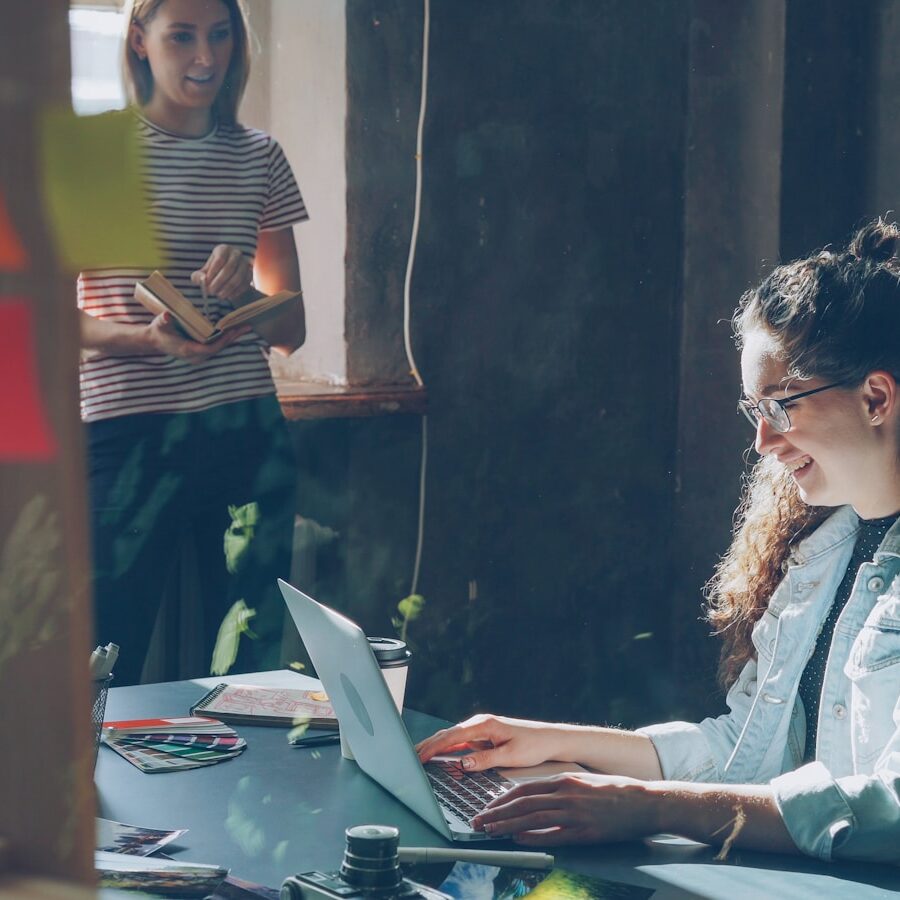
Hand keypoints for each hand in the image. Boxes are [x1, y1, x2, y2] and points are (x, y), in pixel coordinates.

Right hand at [146, 313, 249, 362]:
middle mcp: (196, 356)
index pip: (210, 349)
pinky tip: (235, 330)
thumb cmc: (158, 331)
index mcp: (188, 350)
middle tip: (246, 326)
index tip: (231, 332)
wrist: (154, 341)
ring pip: (219, 347)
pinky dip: (226, 338)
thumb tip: (166, 316)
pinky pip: (217, 346)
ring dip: (232, 338)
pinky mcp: (201, 352)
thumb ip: (164, 320)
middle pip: (219, 348)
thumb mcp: (160, 324)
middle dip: (233, 337)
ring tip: (245, 327)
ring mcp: (199, 356)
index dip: (222, 341)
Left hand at [191, 244, 253, 302]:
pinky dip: (236, 292)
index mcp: (223, 249)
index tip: (206, 283)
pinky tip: (228, 297)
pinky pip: (244, 284)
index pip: (219, 259)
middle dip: (219, 282)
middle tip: (211, 292)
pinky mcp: (250, 274)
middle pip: (229, 268)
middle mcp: (236, 254)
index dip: (212, 272)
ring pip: (238, 277)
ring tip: (219, 296)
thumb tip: (200, 279)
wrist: (229, 276)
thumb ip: (198, 276)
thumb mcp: (204, 272)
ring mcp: (245, 264)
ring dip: (227, 289)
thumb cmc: (214, 272)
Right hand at [415, 714, 564, 770]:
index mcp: (483, 725)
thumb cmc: (534, 745)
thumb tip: (462, 763)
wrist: (550, 739)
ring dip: (435, 747)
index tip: (418, 757)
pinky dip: (446, 749)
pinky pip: (460, 743)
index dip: (432, 748)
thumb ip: (485, 760)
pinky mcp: (484, 736)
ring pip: (452, 738)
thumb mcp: (510, 756)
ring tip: (417, 757)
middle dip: (427, 746)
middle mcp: (479, 724)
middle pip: (447, 735)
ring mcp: (481, 730)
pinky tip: (439, 757)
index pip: (451, 737)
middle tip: (409, 757)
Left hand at [472, 772, 659, 845]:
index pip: (525, 788)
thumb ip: (562, 788)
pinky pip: (553, 834)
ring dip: (507, 824)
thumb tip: (538, 798)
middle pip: (523, 803)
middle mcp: (566, 793)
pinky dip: (532, 836)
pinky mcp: (585, 831)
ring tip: (490, 830)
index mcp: (565, 779)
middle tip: (478, 821)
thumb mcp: (584, 781)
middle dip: (497, 812)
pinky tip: (517, 838)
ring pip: (532, 817)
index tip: (487, 807)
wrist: (646, 801)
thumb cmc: (616, 791)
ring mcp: (575, 812)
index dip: (502, 799)